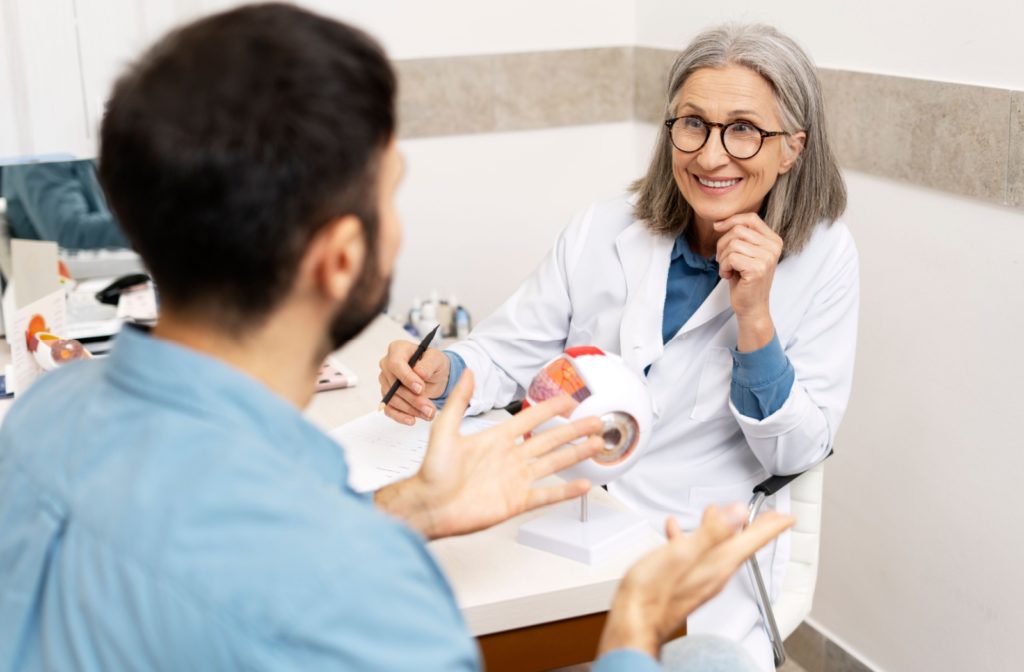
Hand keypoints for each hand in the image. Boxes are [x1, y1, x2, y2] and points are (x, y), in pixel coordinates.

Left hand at [374, 369, 604, 539]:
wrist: (429, 506)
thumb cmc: (431, 472)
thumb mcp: (444, 430)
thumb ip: (459, 401)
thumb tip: (468, 372)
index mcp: (496, 438)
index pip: (531, 418)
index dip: (551, 408)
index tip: (570, 400)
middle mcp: (510, 457)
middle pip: (551, 439)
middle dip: (574, 429)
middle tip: (596, 421)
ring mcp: (515, 480)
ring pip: (554, 463)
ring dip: (576, 454)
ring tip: (597, 445)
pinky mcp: (516, 501)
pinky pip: (546, 494)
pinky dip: (566, 491)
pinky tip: (583, 484)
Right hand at [378, 339, 450, 423]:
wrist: (435, 377)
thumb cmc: (434, 364)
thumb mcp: (437, 359)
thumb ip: (428, 364)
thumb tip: (419, 373)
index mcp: (397, 350)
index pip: (395, 364)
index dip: (406, 377)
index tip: (420, 388)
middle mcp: (387, 365)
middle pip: (393, 385)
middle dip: (413, 398)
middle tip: (429, 408)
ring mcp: (386, 382)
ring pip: (392, 399)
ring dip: (411, 409)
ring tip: (428, 413)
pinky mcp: (387, 397)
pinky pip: (389, 409)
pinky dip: (400, 416)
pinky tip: (412, 420)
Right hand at [598, 504, 793, 657]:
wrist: (633, 623)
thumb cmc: (652, 594)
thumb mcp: (682, 554)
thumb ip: (711, 532)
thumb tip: (737, 512)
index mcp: (717, 564)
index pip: (753, 541)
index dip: (771, 526)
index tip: (787, 517)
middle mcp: (714, 574)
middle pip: (740, 545)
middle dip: (753, 527)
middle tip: (766, 516)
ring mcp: (700, 580)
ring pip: (718, 549)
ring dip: (721, 530)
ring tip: (716, 513)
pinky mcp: (685, 583)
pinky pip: (695, 556)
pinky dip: (692, 540)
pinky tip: (676, 533)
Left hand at [714, 213, 781, 350]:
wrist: (752, 307)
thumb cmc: (745, 280)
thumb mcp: (745, 253)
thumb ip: (740, 236)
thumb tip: (719, 223)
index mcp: (773, 240)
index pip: (751, 218)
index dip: (731, 220)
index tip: (717, 227)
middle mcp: (774, 247)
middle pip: (738, 230)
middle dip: (722, 244)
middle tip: (723, 260)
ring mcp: (767, 258)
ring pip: (732, 244)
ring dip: (723, 258)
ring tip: (728, 269)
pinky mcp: (758, 269)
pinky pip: (731, 257)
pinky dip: (724, 267)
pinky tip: (729, 276)